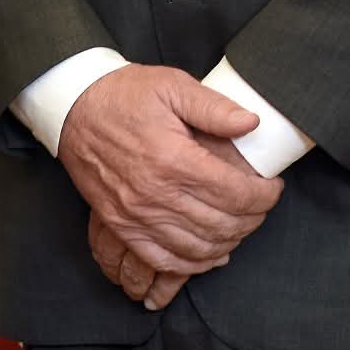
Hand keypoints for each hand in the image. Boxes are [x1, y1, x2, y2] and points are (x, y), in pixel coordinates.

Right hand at [59, 64, 282, 278]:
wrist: (75, 108)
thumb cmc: (127, 94)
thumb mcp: (173, 85)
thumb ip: (214, 107)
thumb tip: (251, 124)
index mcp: (172, 158)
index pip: (233, 193)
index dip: (263, 196)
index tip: (274, 188)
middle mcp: (155, 194)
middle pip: (220, 225)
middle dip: (251, 221)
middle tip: (263, 207)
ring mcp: (136, 216)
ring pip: (195, 249)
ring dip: (227, 244)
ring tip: (243, 227)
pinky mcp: (121, 226)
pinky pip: (162, 260)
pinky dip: (191, 264)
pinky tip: (209, 254)